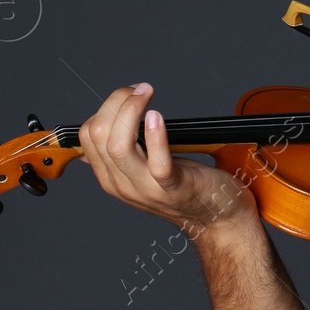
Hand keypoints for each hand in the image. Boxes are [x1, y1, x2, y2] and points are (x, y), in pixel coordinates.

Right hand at [78, 82, 256, 235]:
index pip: (88, 136)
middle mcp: (123, 185)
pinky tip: (156, 116)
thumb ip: (127, 153)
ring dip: (130, 111)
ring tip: (146, 94)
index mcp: (113, 178)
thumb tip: (105, 128)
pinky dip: (155, 135)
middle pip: (98, 136)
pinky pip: (157, 162)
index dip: (105, 108)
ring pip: (118, 146)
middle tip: (139, 89)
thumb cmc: (190, 189)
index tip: (128, 93)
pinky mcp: (175, 188)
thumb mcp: (147, 171)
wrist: (221, 220)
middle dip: (116, 102)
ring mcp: (147, 189)